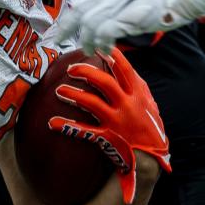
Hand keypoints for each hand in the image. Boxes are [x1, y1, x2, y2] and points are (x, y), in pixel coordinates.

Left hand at [47, 47, 170, 204]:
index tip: (98, 46)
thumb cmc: (150, 127)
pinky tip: (53, 122)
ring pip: (92, 103)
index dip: (111, 55)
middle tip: (71, 68)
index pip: (124, 70)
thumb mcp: (149, 103)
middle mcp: (128, 105)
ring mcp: (117, 121)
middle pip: (105, 82)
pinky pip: (85, 130)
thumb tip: (125, 67)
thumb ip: (137, 86)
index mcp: (139, 94)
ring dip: (74, 95)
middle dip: (87, 72)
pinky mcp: (108, 136)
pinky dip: (68, 126)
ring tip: (59, 90)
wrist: (152, 158)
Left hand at [58, 0, 204, 54]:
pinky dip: (101, 43)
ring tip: (88, 50)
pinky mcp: (127, 16)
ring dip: (86, 40)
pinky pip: (104, 32)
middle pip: (79, 11)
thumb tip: (106, 11)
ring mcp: (118, 3)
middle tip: (59, 41)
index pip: (83, 1)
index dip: (71, 15)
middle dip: (66, 27)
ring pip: (88, 24)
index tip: (63, 27)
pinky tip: (104, 50)